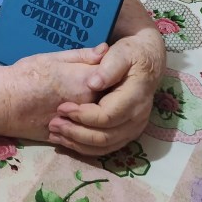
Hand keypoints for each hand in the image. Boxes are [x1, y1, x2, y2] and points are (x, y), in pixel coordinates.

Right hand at [1, 44, 108, 142]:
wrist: (3, 101)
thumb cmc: (27, 74)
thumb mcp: (55, 57)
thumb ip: (83, 56)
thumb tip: (106, 49)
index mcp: (87, 82)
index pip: (115, 77)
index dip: (115, 72)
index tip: (114, 68)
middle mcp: (88, 106)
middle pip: (114, 101)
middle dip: (113, 94)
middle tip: (108, 86)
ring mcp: (80, 125)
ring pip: (104, 124)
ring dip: (104, 115)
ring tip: (95, 103)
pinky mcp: (69, 139)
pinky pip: (89, 140)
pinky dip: (91, 132)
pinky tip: (86, 122)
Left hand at [47, 28, 165, 155]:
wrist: (147, 62)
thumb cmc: (131, 55)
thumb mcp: (121, 52)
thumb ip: (109, 66)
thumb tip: (93, 83)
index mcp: (135, 97)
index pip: (107, 116)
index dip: (82, 115)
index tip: (62, 108)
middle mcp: (137, 117)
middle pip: (105, 136)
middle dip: (76, 133)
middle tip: (53, 124)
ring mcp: (134, 128)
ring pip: (105, 146)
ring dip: (78, 143)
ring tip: (56, 134)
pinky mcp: (128, 133)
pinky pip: (107, 148)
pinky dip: (85, 147)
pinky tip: (67, 140)